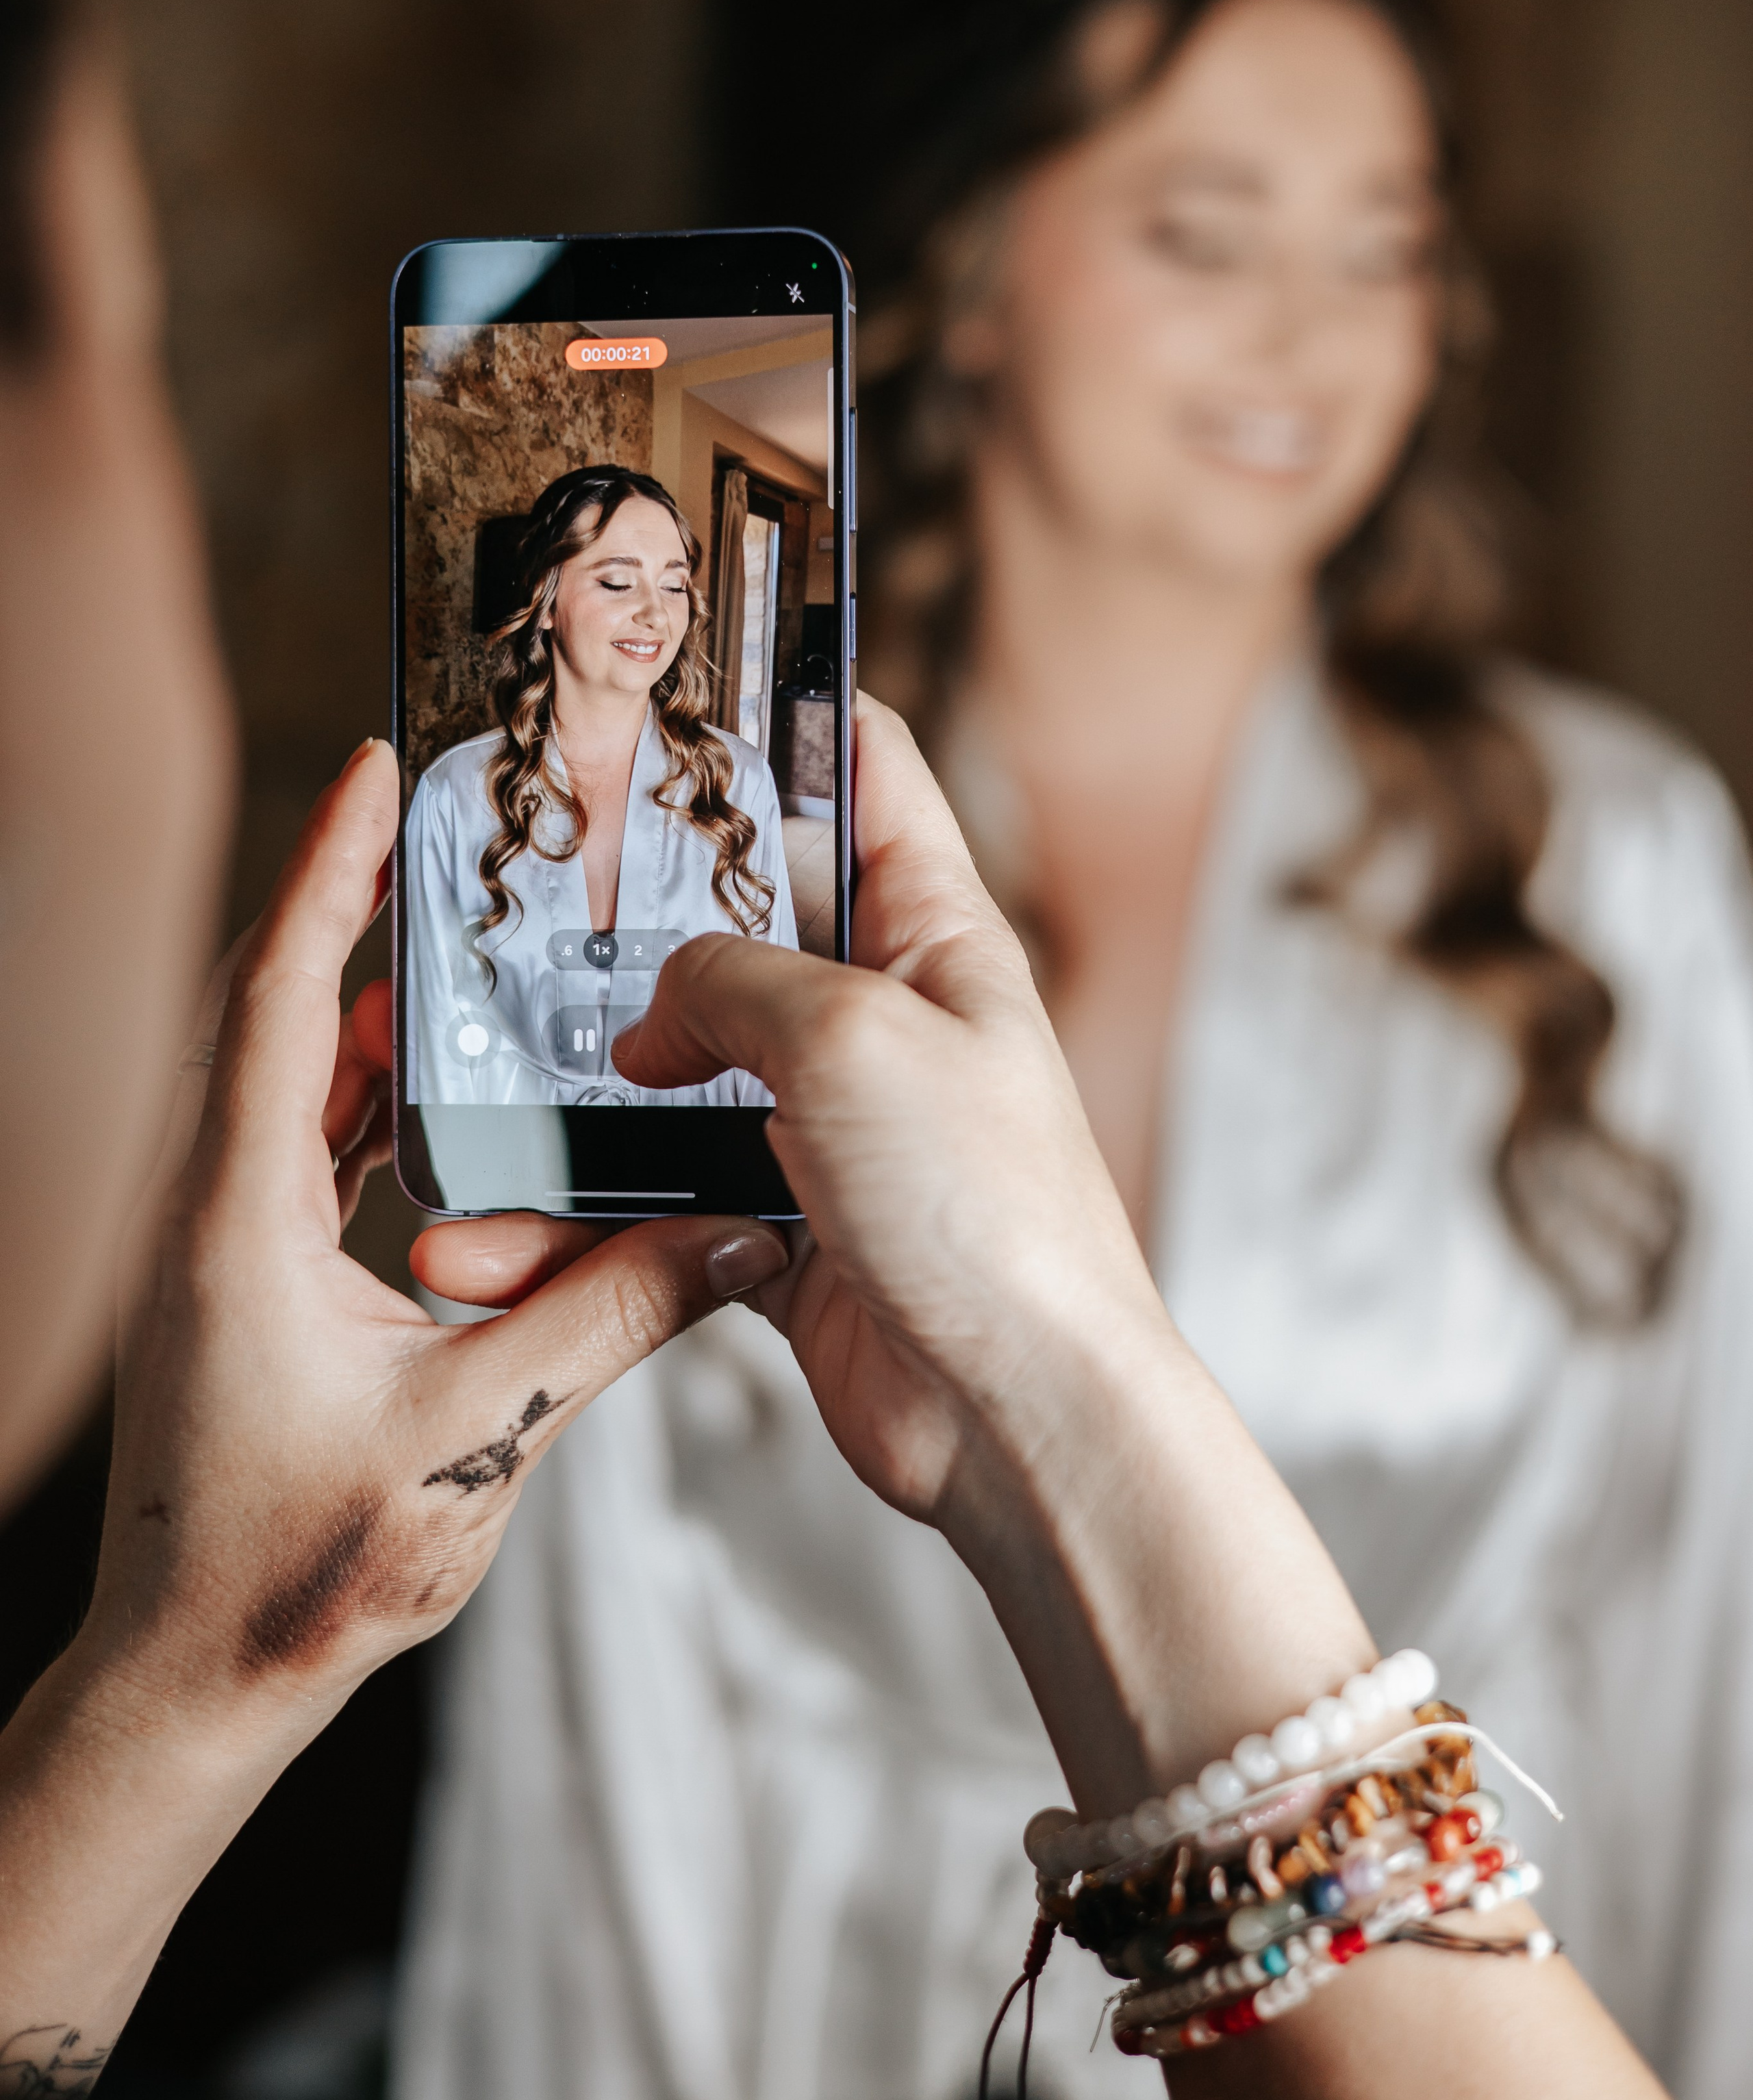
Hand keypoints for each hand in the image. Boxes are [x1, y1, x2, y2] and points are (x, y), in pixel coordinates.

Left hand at [87, 737, 787, 1732]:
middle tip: (451, 838)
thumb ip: (609, 1321)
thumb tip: (727, 1234)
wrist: (197, 1681)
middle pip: (277, 1016)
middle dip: (360, 914)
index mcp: (242, 1221)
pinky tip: (443, 1104)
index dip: (328, 874)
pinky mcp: (246, 1289)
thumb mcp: (479, 1438)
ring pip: (291, 1085)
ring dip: (371, 1016)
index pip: (275, 998)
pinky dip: (369, 1102)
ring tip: (468, 961)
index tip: (372, 770)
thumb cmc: (301, 1573)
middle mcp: (214, 1214)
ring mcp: (221, 1251)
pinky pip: (303, 1152)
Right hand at [420, 700, 1368, 1822]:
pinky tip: (510, 1224)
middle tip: (519, 893)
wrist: (1016, 1418)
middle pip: (743, 927)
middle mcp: (884, 1023)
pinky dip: (591, 1211)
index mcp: (935, 938)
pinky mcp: (785, 1229)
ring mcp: (832, 1129)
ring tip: (479, 1093)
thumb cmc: (985, 1214)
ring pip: (681, 1075)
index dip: (784, 715)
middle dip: (633, 916)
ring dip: (582, 1093)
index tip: (680, 681)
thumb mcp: (848, 1037)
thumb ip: (733, 981)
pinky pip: (666, 1196)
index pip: (868, 776)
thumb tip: (654, 1010)